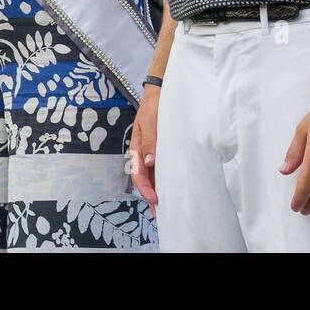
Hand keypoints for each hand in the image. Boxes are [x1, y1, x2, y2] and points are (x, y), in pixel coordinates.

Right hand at [130, 86, 158, 208]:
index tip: (155, 200)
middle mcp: (143, 155)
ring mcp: (152, 154)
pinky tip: (173, 189)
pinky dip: (166, 181)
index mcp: (136, 149)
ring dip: (159, 192)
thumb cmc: (153, 106)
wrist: (160, 93)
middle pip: (146, 181)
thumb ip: (149, 141)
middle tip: (162, 216)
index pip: (139, 175)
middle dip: (152, 199)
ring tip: (168, 209)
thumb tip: (149, 162)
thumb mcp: (149, 122)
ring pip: (154, 178)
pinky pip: (162, 169)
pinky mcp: (162, 151)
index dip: (146, 190)